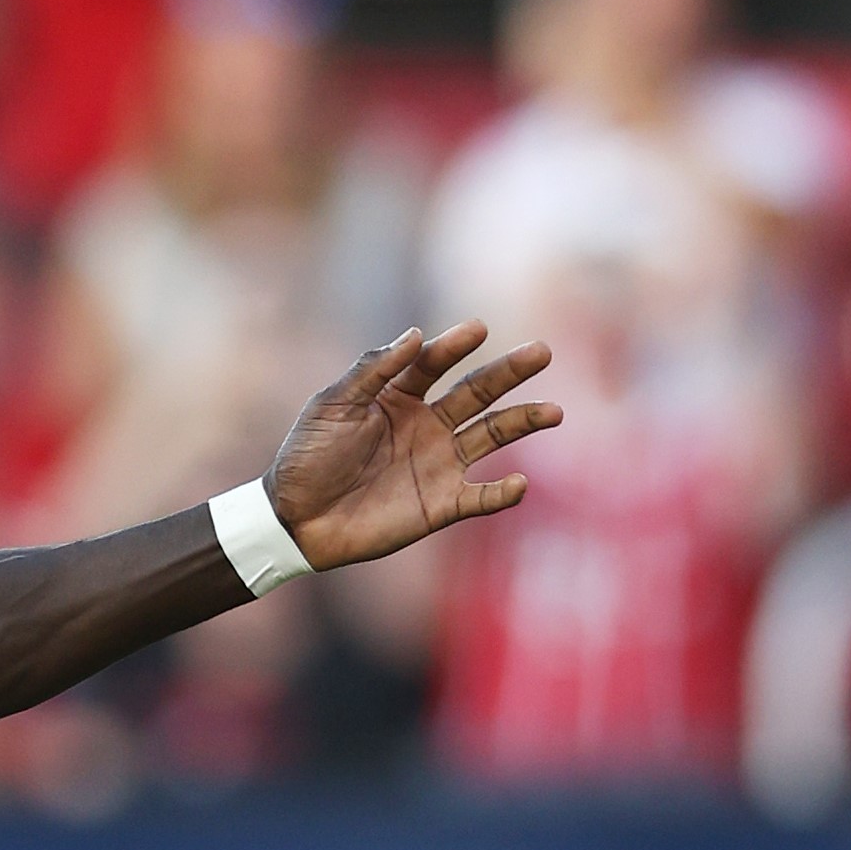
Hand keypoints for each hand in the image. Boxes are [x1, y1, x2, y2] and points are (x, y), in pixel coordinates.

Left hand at [264, 324, 560, 574]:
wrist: (295, 520)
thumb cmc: (308, 458)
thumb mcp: (332, 406)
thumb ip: (372, 371)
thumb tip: (416, 334)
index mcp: (399, 396)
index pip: (435, 363)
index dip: (455, 345)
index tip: (476, 328)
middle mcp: (427, 425)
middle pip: (477, 392)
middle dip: (509, 372)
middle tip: (541, 351)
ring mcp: (437, 464)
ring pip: (491, 436)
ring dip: (523, 422)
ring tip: (554, 412)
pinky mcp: (440, 504)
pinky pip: (480, 497)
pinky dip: (502, 494)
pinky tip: (520, 484)